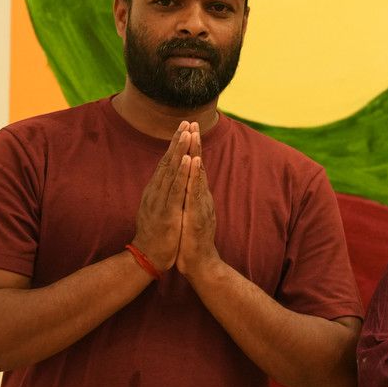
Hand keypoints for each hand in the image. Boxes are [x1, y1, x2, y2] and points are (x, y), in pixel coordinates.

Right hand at [131, 121, 193, 271]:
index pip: (166, 163)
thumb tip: (165, 182)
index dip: (174, 145)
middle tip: (187, 122)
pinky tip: (188, 159)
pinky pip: (175, 188)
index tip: (183, 128)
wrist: (149, 256)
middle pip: (168, 162)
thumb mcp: (158, 209)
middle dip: (178, 141)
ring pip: (171, 171)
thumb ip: (161, 194)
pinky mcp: (166, 211)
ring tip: (187, 133)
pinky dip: (182, 173)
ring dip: (180, 151)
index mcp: (156, 190)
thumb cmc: (156, 234)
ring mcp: (160, 200)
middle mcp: (156, 191)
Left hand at [176, 126, 219, 277]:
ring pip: (198, 174)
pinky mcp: (198, 213)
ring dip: (196, 153)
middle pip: (198, 166)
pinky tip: (195, 161)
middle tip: (193, 123)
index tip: (188, 130)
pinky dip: (195, 174)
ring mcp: (201, 204)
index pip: (194, 168)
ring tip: (194, 134)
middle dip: (195, 144)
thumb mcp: (189, 215)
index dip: (191, 149)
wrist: (200, 263)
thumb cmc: (192, 241)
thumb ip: (190, 201)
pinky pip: (195, 190)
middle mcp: (201, 197)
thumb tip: (187, 188)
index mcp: (196, 197)